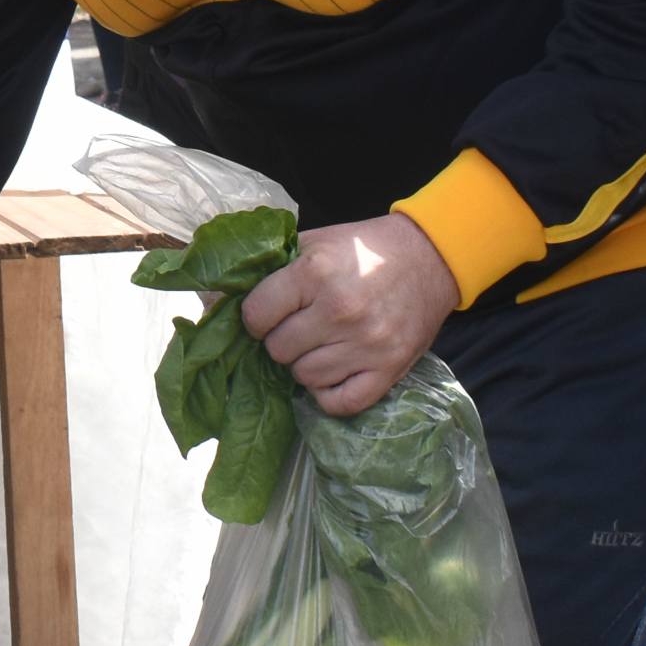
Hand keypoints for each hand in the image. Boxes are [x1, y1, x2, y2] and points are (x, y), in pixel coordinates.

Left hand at [239, 214, 460, 417]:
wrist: (432, 258)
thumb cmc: (367, 249)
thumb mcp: (316, 242)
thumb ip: (269, 269)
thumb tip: (213, 300)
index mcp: (316, 272)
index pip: (256, 315)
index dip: (256, 317)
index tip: (269, 314)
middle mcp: (340, 310)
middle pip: (278, 350)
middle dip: (282, 339)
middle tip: (300, 327)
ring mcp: (365, 344)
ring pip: (304, 377)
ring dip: (305, 364)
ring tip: (322, 344)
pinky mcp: (388, 370)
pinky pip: (338, 403)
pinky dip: (328, 393)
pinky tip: (333, 372)